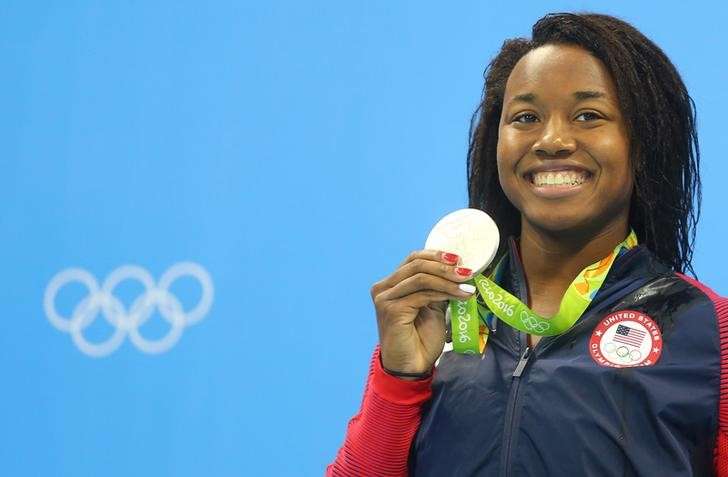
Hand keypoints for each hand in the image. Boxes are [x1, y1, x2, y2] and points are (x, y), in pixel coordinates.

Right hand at [370, 250, 475, 374]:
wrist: (412, 366)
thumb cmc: (420, 340)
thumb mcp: (432, 306)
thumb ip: (437, 288)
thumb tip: (458, 270)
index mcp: (391, 284)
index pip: (413, 259)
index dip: (437, 255)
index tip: (460, 260)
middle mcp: (383, 287)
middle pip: (416, 264)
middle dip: (444, 266)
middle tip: (467, 272)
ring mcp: (385, 298)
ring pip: (421, 277)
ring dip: (448, 280)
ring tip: (467, 285)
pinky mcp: (392, 309)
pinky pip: (422, 294)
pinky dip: (445, 292)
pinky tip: (460, 295)